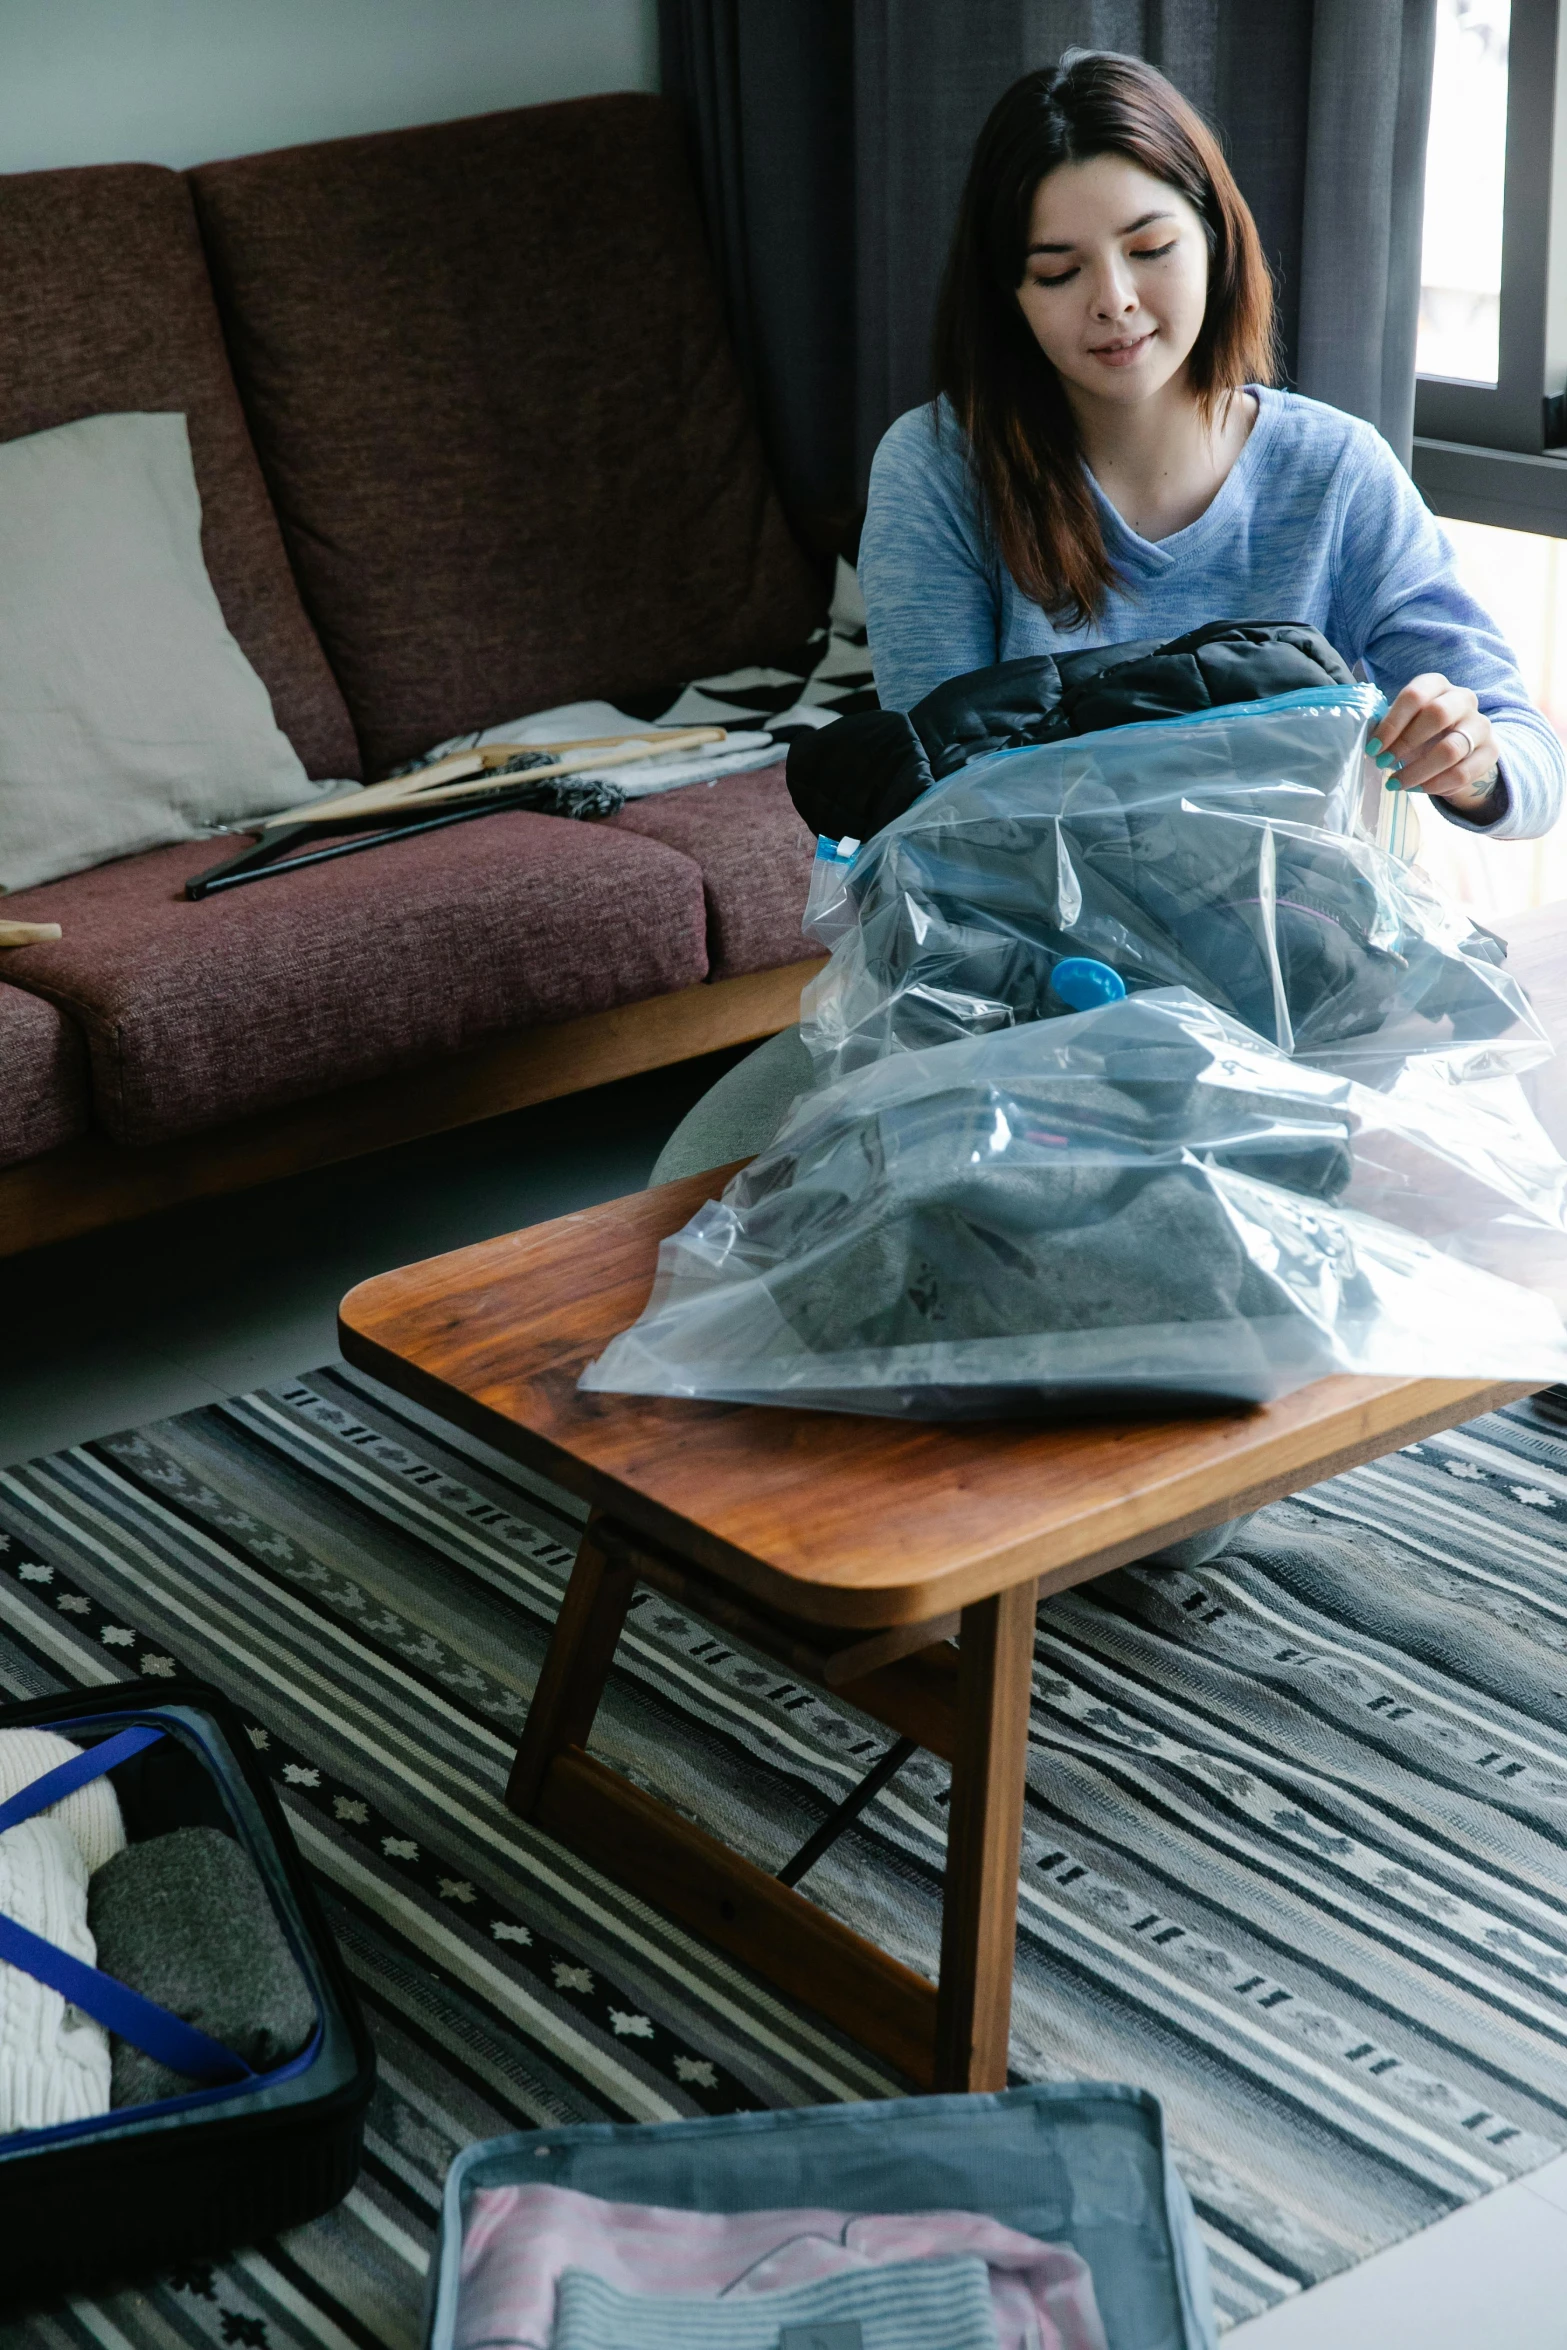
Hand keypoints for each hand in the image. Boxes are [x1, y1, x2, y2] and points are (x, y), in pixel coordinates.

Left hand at [1369, 675, 1500, 814]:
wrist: (1460, 747)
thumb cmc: (1421, 731)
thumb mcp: (1404, 723)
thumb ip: (1390, 728)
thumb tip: (1372, 746)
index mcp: (1437, 685)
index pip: (1415, 695)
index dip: (1392, 723)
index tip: (1374, 748)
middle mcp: (1463, 698)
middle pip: (1438, 715)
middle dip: (1406, 743)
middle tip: (1384, 763)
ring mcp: (1481, 724)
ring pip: (1451, 749)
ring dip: (1417, 771)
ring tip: (1396, 783)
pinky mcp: (1491, 751)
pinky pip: (1463, 773)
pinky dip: (1436, 785)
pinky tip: (1418, 789)